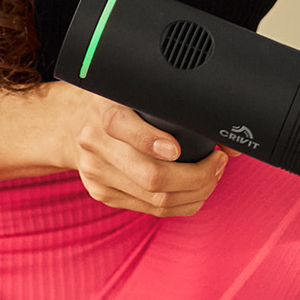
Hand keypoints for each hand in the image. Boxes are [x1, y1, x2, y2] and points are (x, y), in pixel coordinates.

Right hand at [61, 87, 227, 216]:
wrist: (71, 125)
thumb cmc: (118, 104)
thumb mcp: (135, 90)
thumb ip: (174, 103)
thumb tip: (228, 141)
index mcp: (103, 108)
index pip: (119, 124)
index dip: (150, 140)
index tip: (177, 148)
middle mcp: (94, 142)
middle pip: (149, 175)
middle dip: (196, 176)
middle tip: (217, 163)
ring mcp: (97, 173)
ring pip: (156, 199)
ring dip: (196, 192)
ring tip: (213, 176)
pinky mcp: (103, 194)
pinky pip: (152, 210)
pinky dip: (183, 203)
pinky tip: (197, 190)